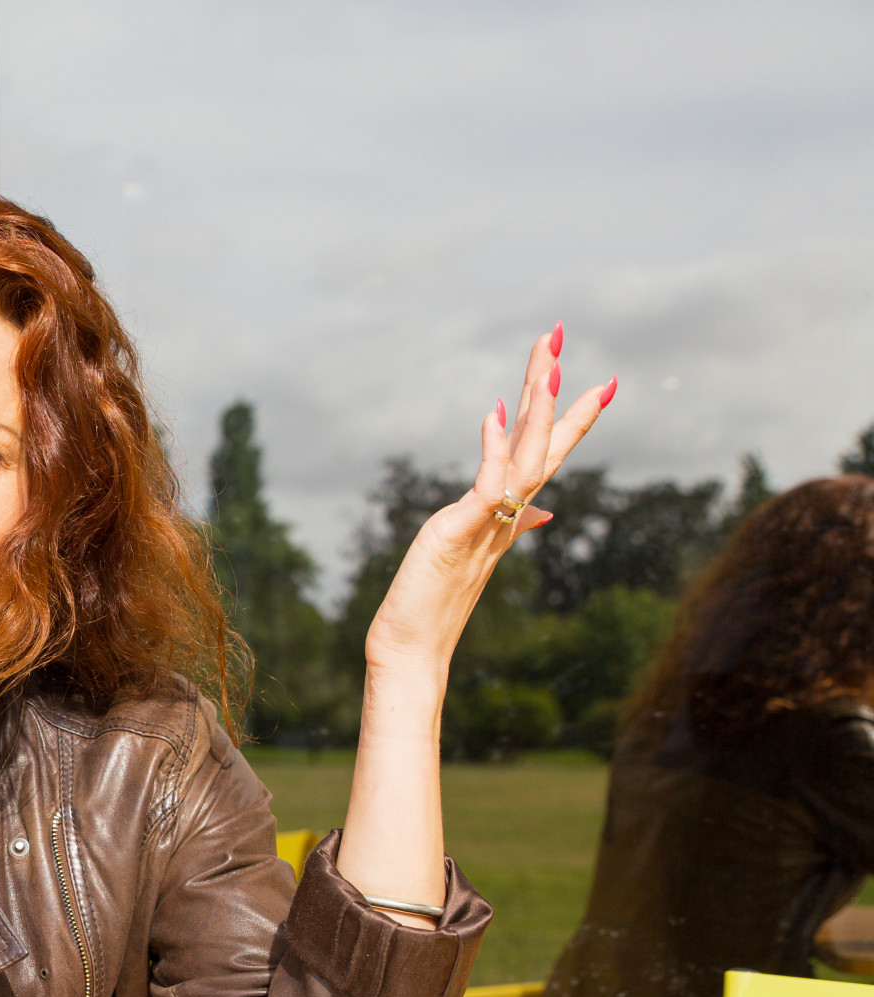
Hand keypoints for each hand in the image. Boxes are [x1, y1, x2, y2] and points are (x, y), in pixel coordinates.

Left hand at [364, 322, 614, 674]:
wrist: (413, 645)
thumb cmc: (437, 602)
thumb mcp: (476, 550)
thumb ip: (512, 523)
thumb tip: (543, 510)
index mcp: (509, 511)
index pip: (545, 454)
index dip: (570, 418)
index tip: (599, 381)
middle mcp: (507, 513)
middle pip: (539, 442)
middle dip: (550, 389)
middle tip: (558, 336)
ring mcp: (489, 523)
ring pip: (524, 457)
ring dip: (536, 410)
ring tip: (547, 364)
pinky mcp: (462, 532)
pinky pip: (488, 485)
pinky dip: (494, 449)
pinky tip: (493, 414)